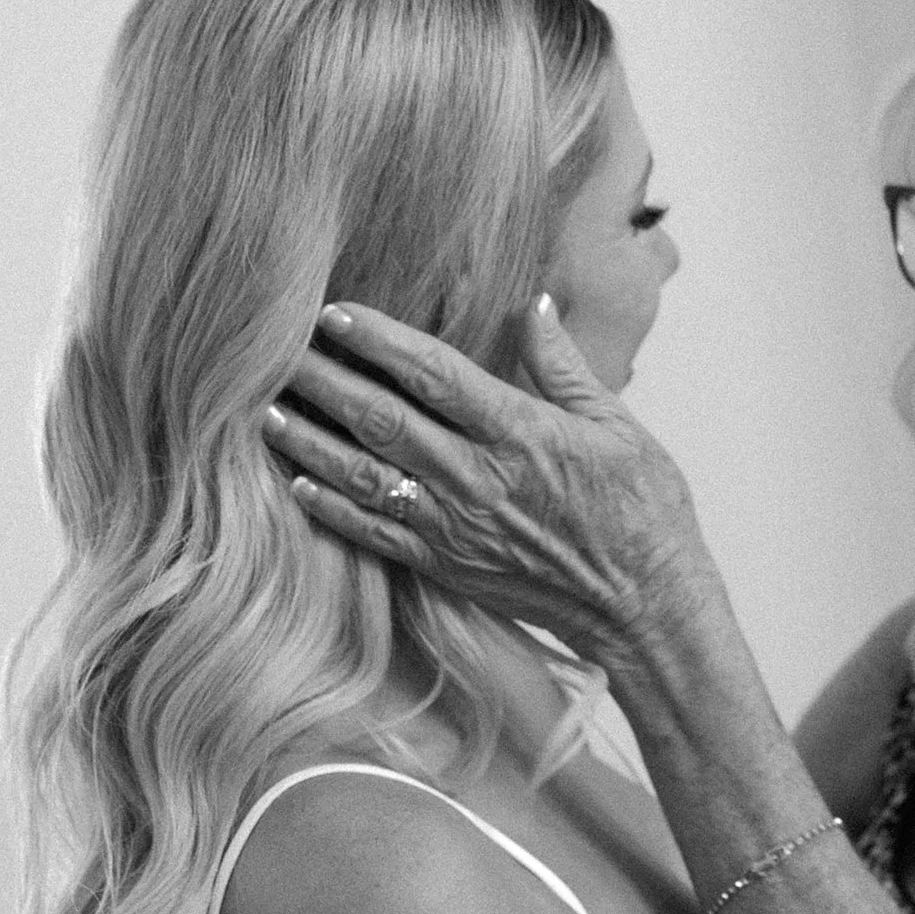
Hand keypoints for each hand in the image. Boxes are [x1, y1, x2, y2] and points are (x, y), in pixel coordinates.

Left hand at [264, 300, 709, 675]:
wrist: (647, 608)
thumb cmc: (644, 515)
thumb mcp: (619, 426)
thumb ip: (564, 366)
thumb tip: (533, 305)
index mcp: (521, 433)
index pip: (434, 373)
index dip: (379, 339)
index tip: (335, 313)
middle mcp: (479, 479)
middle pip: (383, 420)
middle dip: (325, 381)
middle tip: (275, 349)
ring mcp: (458, 527)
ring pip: (367, 476)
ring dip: (312, 442)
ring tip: (266, 410)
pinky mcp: (449, 567)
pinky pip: (378, 534)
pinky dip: (333, 509)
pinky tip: (297, 483)